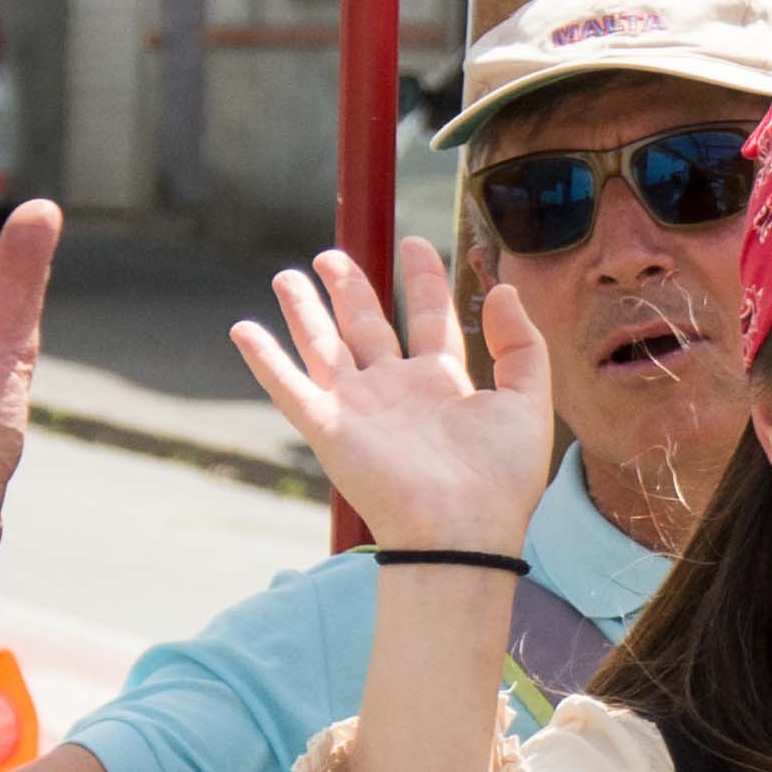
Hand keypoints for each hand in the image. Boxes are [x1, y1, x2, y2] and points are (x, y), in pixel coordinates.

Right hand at [231, 240, 553, 557]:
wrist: (462, 529)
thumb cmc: (500, 477)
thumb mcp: (528, 404)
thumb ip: (523, 347)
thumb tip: (506, 291)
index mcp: (445, 385)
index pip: (430, 319)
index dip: (424, 280)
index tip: (414, 242)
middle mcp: (398, 392)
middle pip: (367, 329)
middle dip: (350, 290)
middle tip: (332, 255)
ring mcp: (360, 409)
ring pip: (325, 348)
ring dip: (304, 312)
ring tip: (287, 276)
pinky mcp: (328, 428)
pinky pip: (288, 386)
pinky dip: (265, 358)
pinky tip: (243, 329)